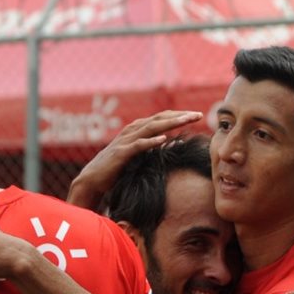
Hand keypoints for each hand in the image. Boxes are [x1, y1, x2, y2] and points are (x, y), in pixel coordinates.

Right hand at [66, 110, 202, 209]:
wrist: (93, 179)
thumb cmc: (117, 168)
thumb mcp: (138, 154)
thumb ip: (152, 145)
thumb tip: (173, 141)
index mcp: (137, 130)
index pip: (162, 118)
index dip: (179, 115)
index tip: (197, 116)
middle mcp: (132, 131)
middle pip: (160, 119)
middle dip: (180, 115)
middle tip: (199, 115)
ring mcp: (126, 141)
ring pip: (151, 128)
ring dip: (170, 123)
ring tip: (186, 120)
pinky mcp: (121, 154)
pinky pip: (138, 146)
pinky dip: (150, 141)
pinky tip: (164, 139)